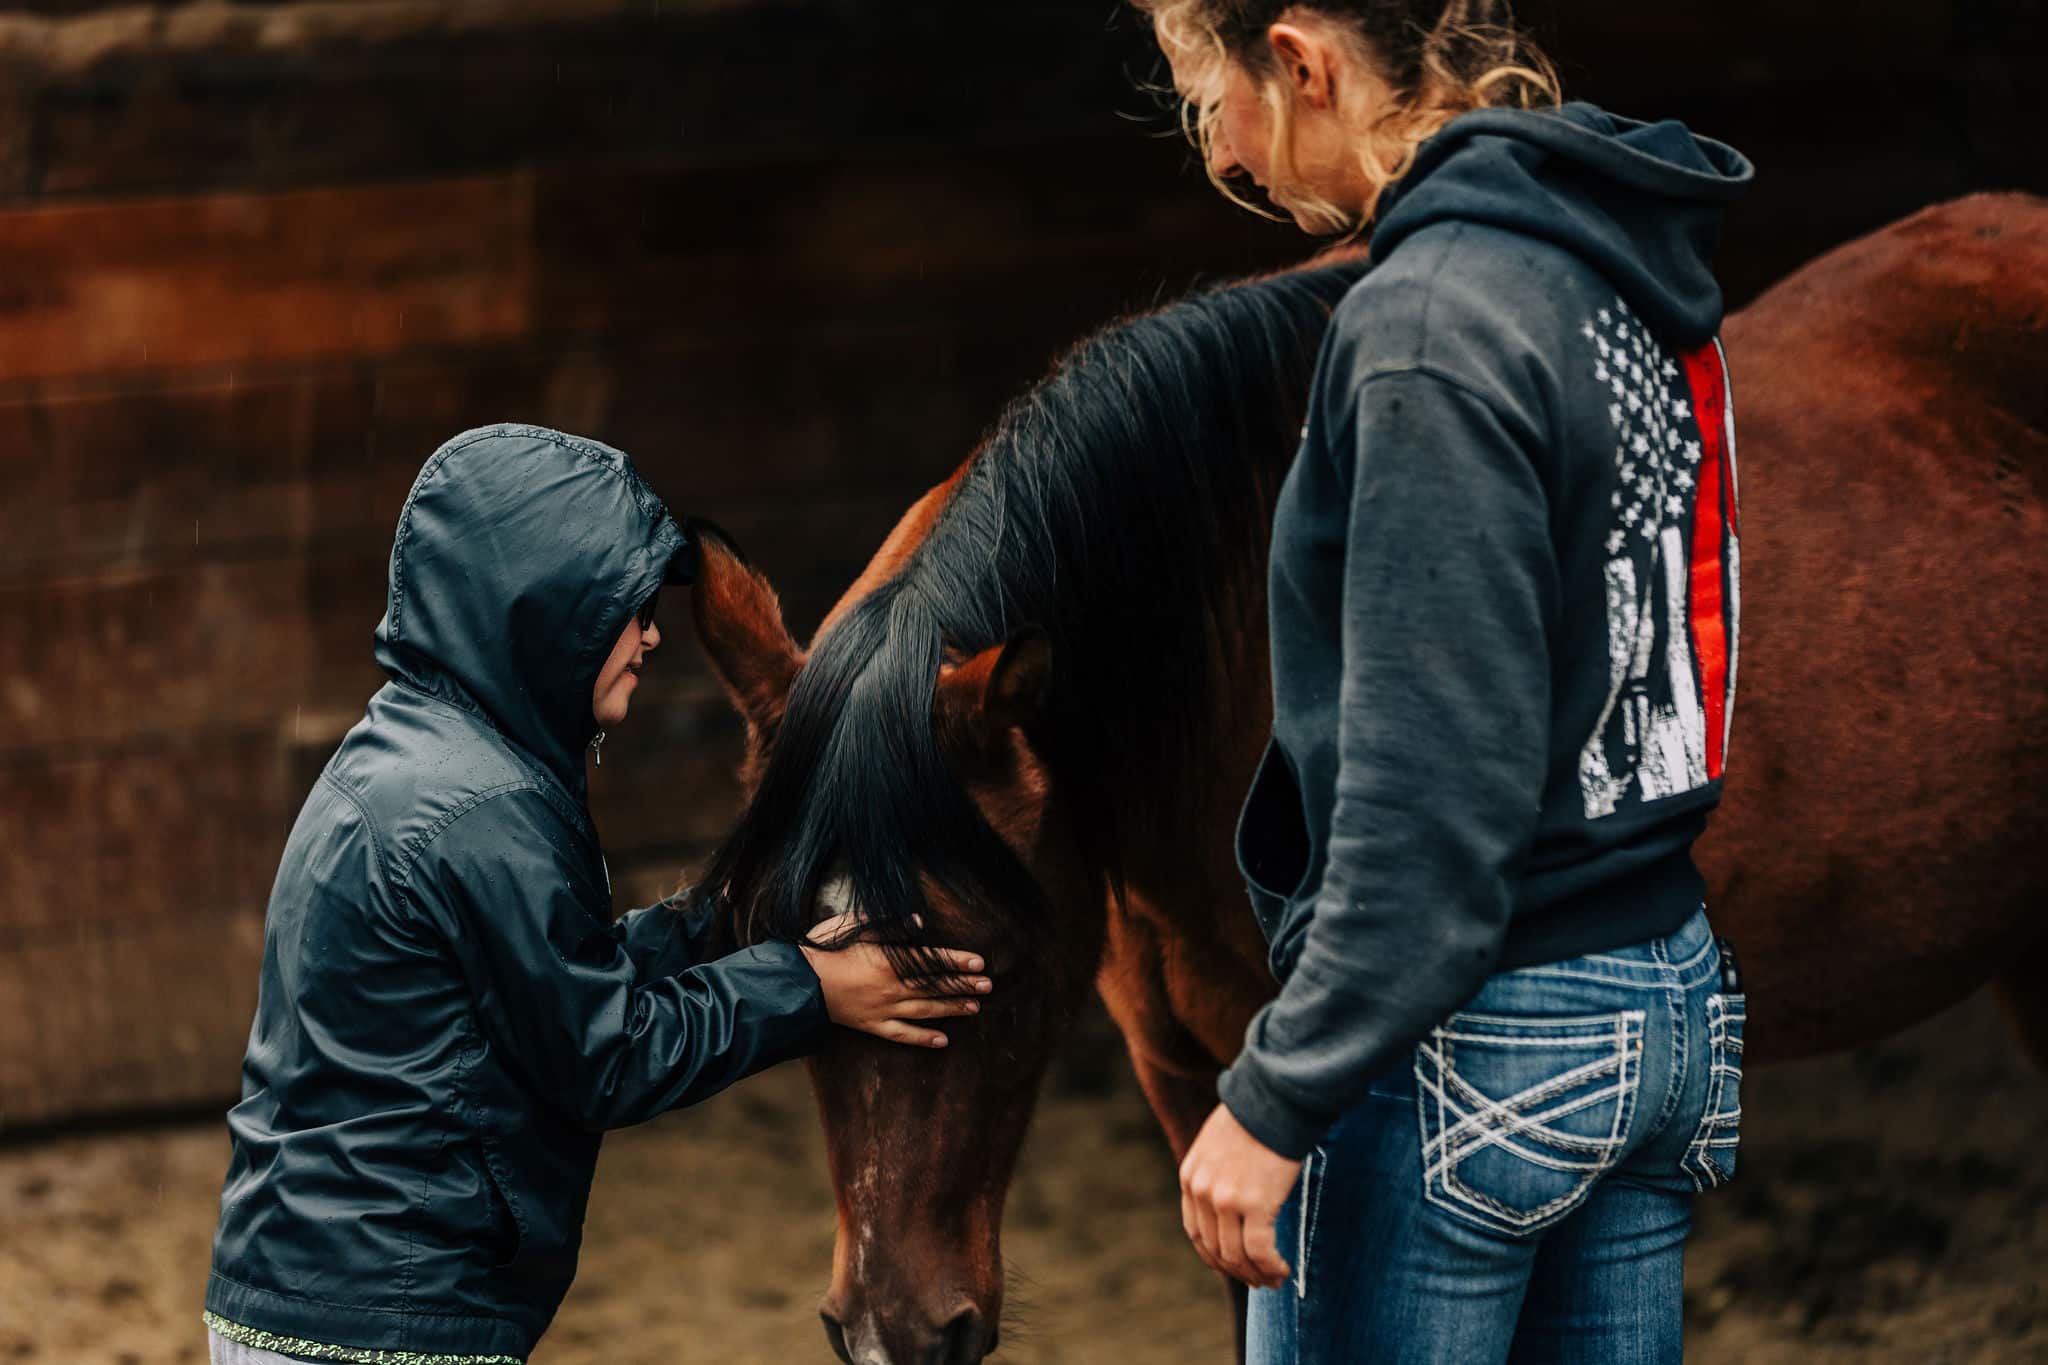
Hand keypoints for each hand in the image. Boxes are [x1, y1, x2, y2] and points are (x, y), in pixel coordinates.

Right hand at [800, 911, 990, 1048]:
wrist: (795, 983)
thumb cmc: (821, 949)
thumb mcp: (851, 925)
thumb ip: (886, 923)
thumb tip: (919, 922)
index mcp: (887, 960)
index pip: (932, 961)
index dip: (957, 961)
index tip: (980, 963)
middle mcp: (890, 987)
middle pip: (934, 986)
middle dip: (963, 985)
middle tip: (988, 986)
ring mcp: (882, 1010)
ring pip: (924, 1011)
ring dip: (951, 1009)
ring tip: (974, 1007)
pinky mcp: (871, 1026)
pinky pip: (902, 1035)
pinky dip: (923, 1038)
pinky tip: (943, 1040)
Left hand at [1180, 1103, 1301, 1289]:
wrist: (1273, 1098)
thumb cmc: (1254, 1115)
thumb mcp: (1217, 1142)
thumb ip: (1215, 1171)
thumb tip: (1228, 1199)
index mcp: (1190, 1177)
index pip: (1196, 1231)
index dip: (1214, 1256)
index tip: (1232, 1266)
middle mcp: (1203, 1192)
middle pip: (1215, 1249)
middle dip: (1237, 1270)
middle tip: (1258, 1280)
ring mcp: (1227, 1200)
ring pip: (1238, 1256)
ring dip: (1256, 1274)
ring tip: (1274, 1279)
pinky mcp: (1255, 1204)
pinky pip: (1261, 1251)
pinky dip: (1271, 1266)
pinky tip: (1283, 1269)